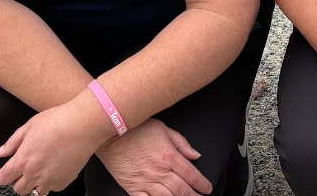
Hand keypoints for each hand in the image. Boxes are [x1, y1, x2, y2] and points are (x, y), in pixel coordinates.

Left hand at [0, 98, 108, 194]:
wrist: (82, 125)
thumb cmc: (57, 121)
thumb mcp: (29, 126)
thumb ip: (12, 143)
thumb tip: (0, 153)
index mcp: (23, 160)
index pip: (3, 178)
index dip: (0, 176)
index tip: (2, 173)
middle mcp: (35, 174)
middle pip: (18, 189)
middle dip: (17, 180)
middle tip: (22, 168)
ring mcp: (50, 180)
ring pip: (35, 192)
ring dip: (33, 184)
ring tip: (39, 169)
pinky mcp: (64, 182)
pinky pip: (52, 188)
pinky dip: (50, 182)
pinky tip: (53, 167)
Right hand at [97, 117, 211, 195]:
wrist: (110, 133)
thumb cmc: (135, 128)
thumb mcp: (163, 128)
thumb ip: (181, 143)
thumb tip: (195, 155)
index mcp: (169, 156)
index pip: (192, 175)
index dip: (202, 184)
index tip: (206, 188)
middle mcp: (160, 172)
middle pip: (183, 190)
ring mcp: (146, 182)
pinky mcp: (133, 188)